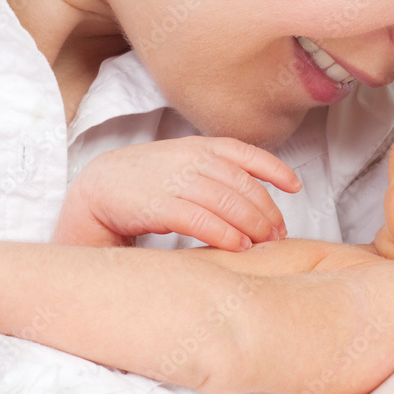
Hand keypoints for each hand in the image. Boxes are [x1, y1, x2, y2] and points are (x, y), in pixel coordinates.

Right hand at [54, 137, 299, 249]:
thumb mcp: (186, 163)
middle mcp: (192, 159)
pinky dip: (225, 234)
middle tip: (278, 233)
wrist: (98, 188)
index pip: (248, 154)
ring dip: (252, 226)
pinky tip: (239, 246)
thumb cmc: (149, 180)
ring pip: (228, 203)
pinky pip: (202, 221)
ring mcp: (176, 181)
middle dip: (267, 211)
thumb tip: (258, 191)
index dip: (276, 170)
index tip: (295, 187)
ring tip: (265, 243)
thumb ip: (218, 170)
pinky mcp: (159, 206)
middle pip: (244, 186)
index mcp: (201, 146)